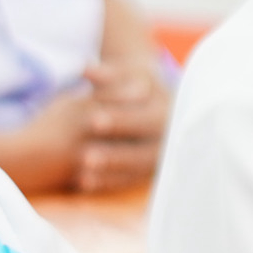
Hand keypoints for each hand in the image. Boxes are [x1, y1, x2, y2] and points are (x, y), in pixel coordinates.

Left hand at [71, 53, 170, 191]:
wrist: (155, 98)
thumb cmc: (134, 82)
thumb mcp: (126, 75)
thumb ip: (106, 74)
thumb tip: (84, 69)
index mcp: (168, 109)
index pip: (144, 117)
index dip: (120, 119)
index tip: (93, 120)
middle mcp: (169, 135)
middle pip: (144, 147)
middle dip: (115, 153)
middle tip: (86, 157)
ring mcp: (161, 154)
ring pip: (137, 167)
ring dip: (110, 172)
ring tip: (83, 173)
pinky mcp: (151, 169)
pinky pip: (130, 180)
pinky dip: (107, 182)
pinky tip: (84, 184)